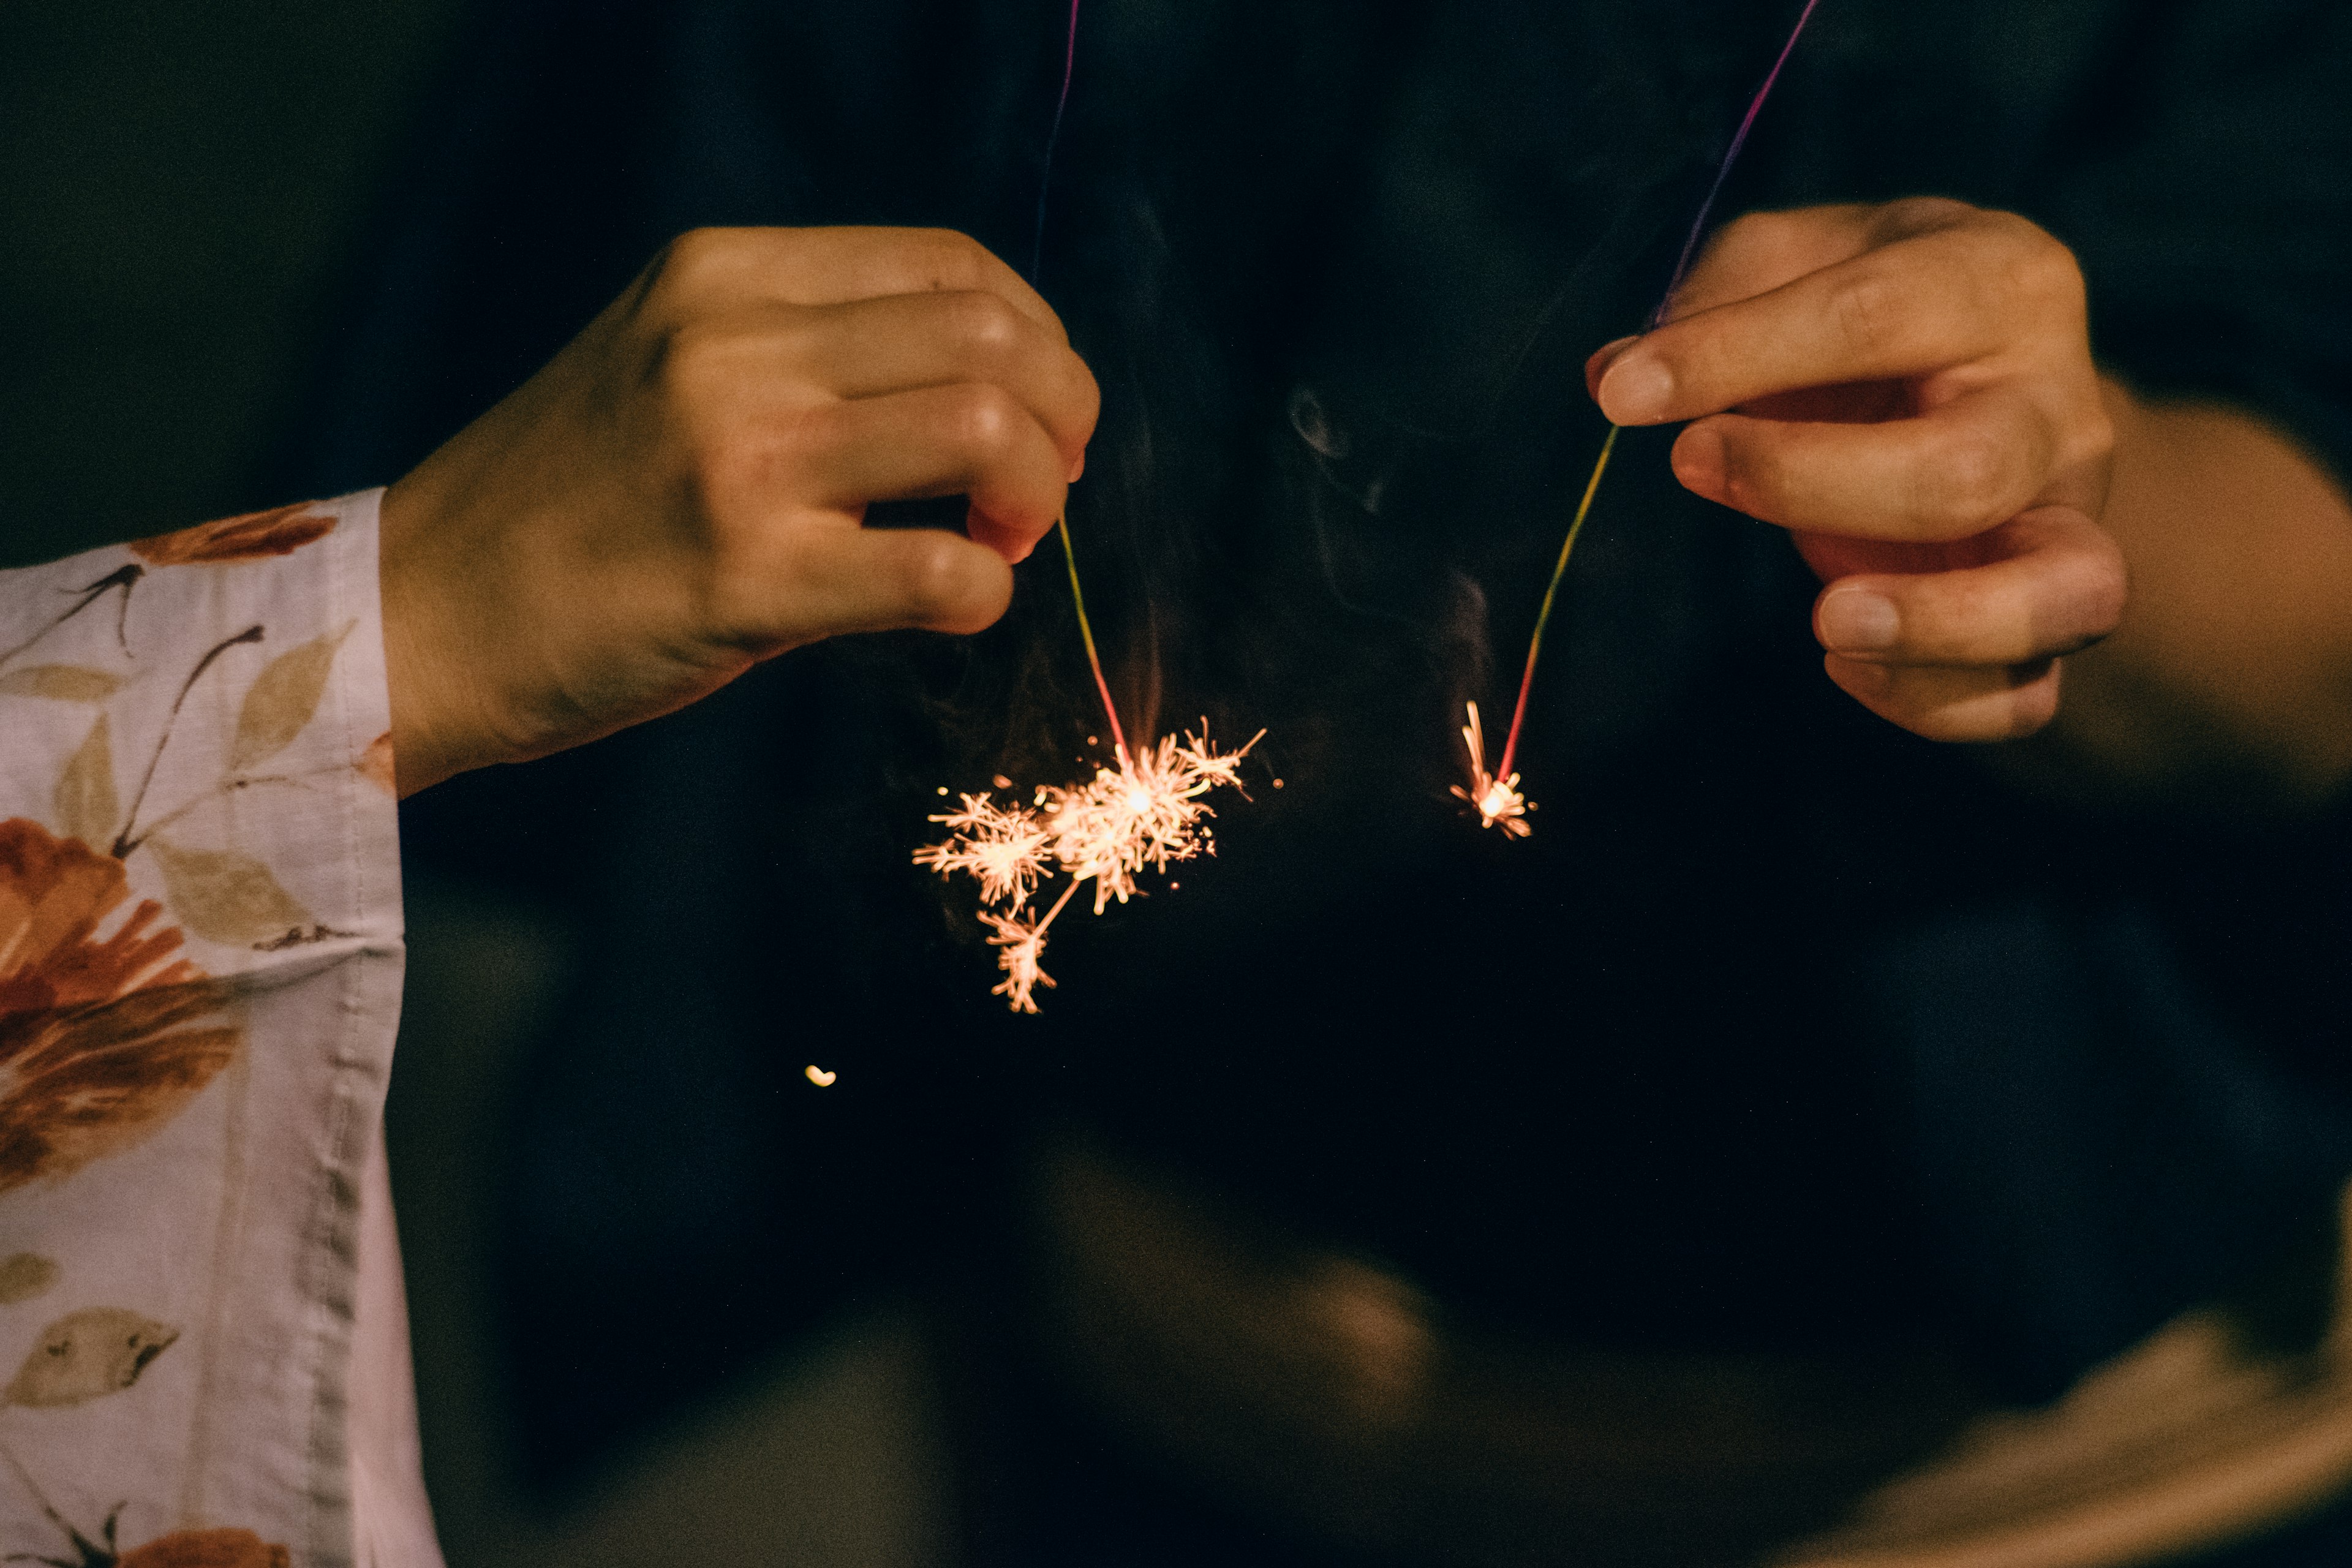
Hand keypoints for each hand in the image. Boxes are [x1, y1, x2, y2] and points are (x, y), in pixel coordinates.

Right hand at [379, 226, 1099, 794]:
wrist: (422, 613)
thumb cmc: (565, 509)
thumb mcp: (672, 371)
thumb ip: (807, 355)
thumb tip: (986, 392)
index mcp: (719, 276)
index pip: (951, 266)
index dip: (1034, 338)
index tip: (1032, 412)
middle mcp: (732, 344)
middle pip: (994, 335)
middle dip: (1064, 412)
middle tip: (1041, 485)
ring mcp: (738, 457)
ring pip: (986, 424)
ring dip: (1035, 492)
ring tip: (1002, 537)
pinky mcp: (743, 578)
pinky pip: (943, 572)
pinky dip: (986, 593)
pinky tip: (954, 606)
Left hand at [1589, 199, 2123, 742]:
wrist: (1982, 373)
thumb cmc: (1871, 311)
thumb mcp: (1799, 259)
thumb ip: (1718, 298)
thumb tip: (1619, 378)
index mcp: (1998, 283)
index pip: (1874, 316)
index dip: (1736, 354)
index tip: (1624, 393)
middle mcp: (2058, 405)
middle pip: (1969, 470)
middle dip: (1810, 483)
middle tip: (1695, 467)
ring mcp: (2072, 519)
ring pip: (2065, 592)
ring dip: (1936, 623)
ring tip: (1824, 623)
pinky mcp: (2052, 613)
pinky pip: (2027, 694)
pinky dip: (1938, 703)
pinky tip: (1844, 667)